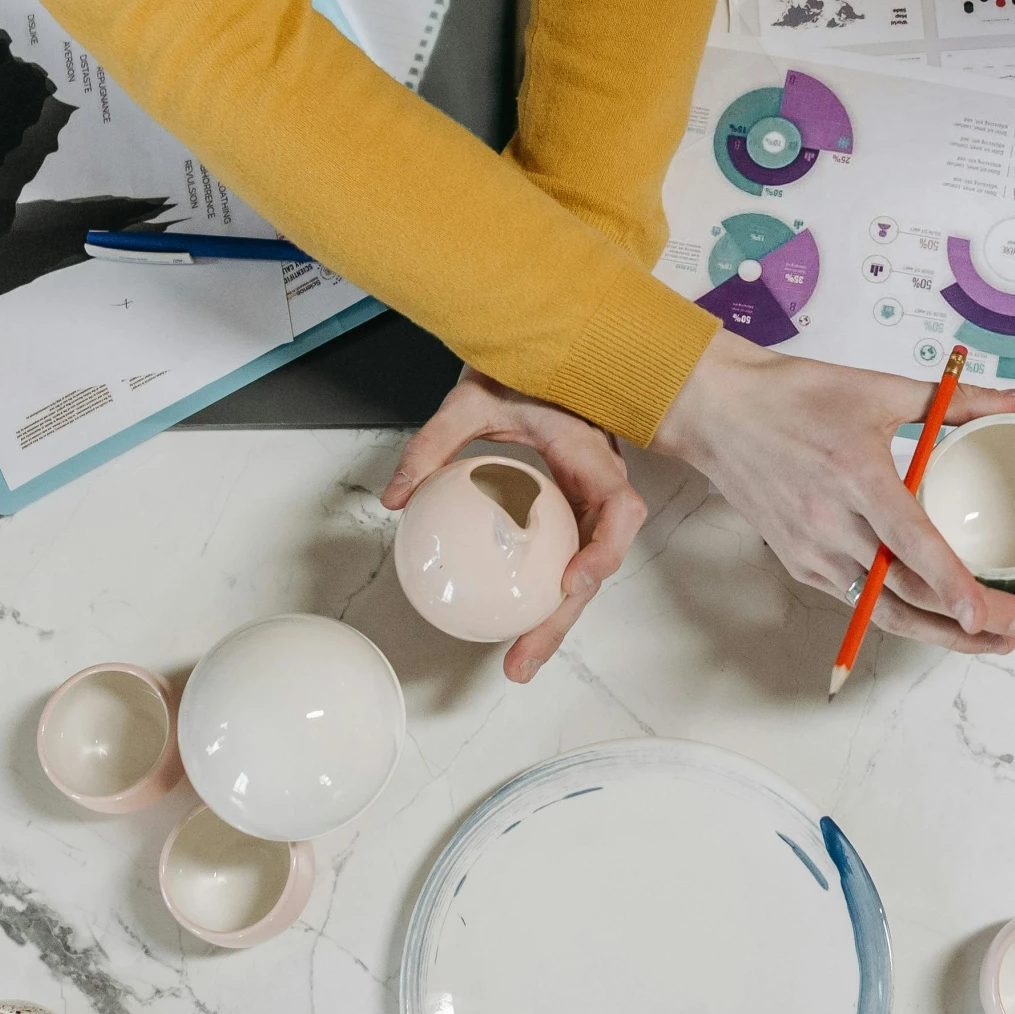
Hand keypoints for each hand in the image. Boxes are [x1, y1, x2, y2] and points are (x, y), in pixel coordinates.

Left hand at [383, 368, 646, 683]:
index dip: (605, 549)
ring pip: (581, 574)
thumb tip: (395, 497)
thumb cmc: (522, 371)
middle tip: (522, 660)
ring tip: (517, 659)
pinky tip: (508, 620)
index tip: (574, 581)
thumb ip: (433, 443)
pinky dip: (541, 596)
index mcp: (591, 456)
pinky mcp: (570, 514)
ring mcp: (587, 506)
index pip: (619, 509)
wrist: (547, 353)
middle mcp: (599, 490)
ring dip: (553, 622)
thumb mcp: (470, 399)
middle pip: (596, 566)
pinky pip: (561, 559)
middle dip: (563, 620)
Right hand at [652, 333, 1014, 653]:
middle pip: (908, 593)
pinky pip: (859, 602)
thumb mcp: (880, 389)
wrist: (717, 412)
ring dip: (940, 634)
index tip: (987, 615)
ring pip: (884, 612)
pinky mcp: (801, 565)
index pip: (911, 544)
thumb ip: (958, 403)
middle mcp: (833, 525)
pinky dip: (901, 616)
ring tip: (991, 640)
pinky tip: (940, 620)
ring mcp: (813, 553)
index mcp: (857, 476)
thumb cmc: (796, 396)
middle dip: (971, 622)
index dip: (951, 584)